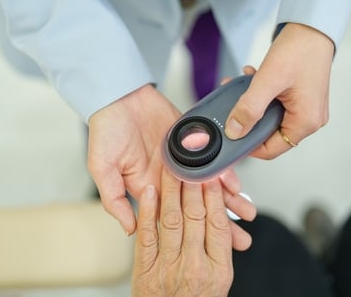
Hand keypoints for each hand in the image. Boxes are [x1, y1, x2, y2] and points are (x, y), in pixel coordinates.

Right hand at [88, 84, 255, 249]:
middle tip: (242, 242)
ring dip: (229, 202)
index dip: (192, 236)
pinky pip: (212, 161)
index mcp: (149, 191)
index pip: (175, 220)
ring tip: (248, 215)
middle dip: (220, 226)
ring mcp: (183, 162)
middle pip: (198, 208)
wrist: (120, 97)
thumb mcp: (102, 168)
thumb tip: (131, 231)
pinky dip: (224, 174)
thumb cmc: (106, 131)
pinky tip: (237, 186)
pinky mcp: (193, 143)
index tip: (212, 253)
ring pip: (210, 188)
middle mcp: (169, 181)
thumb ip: (114, 200)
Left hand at [132, 170, 232, 296]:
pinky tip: (151, 191)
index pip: (218, 224)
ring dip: (173, 191)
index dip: (216, 198)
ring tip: (173, 167)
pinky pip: (147, 235)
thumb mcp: (220, 280)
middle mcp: (194, 265)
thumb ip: (220, 250)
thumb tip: (224, 220)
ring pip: (172, 220)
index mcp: (218, 268)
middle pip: (195, 217)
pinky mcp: (145, 268)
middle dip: (194, 186)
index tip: (214, 176)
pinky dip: (148, 211)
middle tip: (193, 162)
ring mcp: (167, 266)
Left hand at [224, 23, 333, 158]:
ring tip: (239, 85)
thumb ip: (249, 108)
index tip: (230, 134)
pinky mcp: (301, 97)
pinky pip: (275, 104)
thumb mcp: (268, 81)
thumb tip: (234, 131)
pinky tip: (252, 77)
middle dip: (247, 117)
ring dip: (252, 103)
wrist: (312, 26)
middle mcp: (309, 119)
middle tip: (231, 103)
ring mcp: (306, 108)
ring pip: (269, 116)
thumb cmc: (299, 50)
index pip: (271, 150)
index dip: (248, 144)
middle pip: (269, 133)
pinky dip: (261, 94)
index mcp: (305, 122)